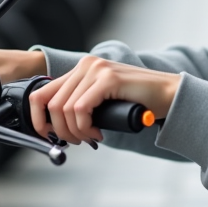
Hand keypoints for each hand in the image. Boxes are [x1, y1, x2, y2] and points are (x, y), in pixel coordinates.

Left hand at [28, 56, 180, 144]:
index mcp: (82, 68)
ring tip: (92, 137)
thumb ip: (81, 106)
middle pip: (49, 103)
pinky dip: (84, 127)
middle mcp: (86, 65)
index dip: (38, 119)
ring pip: (63, 109)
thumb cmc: (138, 102)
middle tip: (78, 141)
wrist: (169, 95)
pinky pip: (80, 109)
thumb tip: (56, 128)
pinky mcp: (108, 78)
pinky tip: (97, 132)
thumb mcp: (102, 102)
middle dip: (59, 130)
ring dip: (74, 132)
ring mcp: (97, 69)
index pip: (41, 93)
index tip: (47, 136)